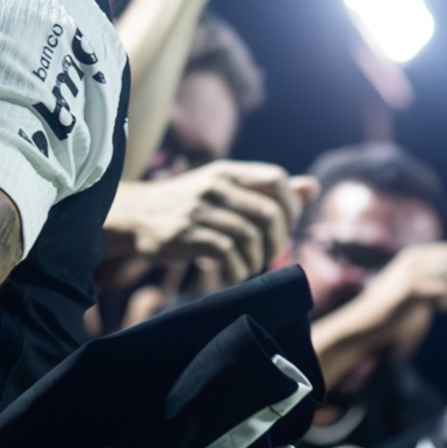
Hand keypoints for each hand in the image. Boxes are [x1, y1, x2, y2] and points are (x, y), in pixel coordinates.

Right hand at [110, 161, 313, 282]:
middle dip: (279, 240)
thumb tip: (312, 187)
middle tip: (271, 254)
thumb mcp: (223, 188)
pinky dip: (238, 270)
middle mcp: (215, 185)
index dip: (291, 207)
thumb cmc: (186, 204)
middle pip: (269, 213)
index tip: (286, 228)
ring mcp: (200, 209)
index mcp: (227, 171)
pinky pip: (228, 254)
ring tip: (250, 266)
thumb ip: (266, 189)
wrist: (134, 215)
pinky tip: (233, 275)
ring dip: (258, 259)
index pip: (277, 180)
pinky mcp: (187, 234)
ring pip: (251, 236)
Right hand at [354, 239, 446, 331]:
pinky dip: (446, 301)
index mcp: (414, 255)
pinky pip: (443, 288)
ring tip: (441, 305)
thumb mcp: (421, 292)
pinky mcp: (409, 285)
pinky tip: (435, 309)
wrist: (369, 320)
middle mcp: (413, 257)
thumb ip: (442, 286)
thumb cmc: (394, 308)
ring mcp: (410, 270)